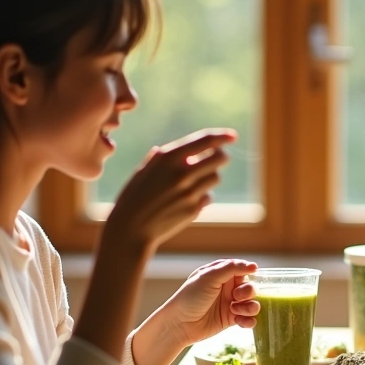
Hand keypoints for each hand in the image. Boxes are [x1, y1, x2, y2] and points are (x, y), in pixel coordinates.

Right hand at [104, 129, 235, 251]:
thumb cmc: (134, 196)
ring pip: (216, 177)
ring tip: (195, 181)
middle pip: (220, 158)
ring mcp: (190, 192)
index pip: (205, 140)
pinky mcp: (194, 209)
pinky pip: (208, 196)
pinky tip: (187, 200)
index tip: (233, 136)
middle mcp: (182, 172)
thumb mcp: (144, 170)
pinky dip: (202, 196)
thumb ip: (165, 158)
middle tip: (218, 157)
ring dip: (210, 176)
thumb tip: (186, 150)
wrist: (131, 228)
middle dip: (221, 156)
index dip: (222, 136)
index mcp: (168, 157)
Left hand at [159, 259, 260, 347]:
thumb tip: (254, 266)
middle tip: (236, 297)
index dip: (249, 271)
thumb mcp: (208, 277)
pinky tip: (240, 321)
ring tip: (236, 311)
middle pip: (250, 287)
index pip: (242, 269)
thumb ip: (231, 268)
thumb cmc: (190, 297)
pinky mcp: (231, 319)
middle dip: (248, 292)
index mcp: (220, 274)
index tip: (254, 272)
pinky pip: (249, 319)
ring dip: (250, 307)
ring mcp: (230, 304)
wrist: (179, 324)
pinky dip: (249, 321)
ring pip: (252, 303)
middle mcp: (227, 288)